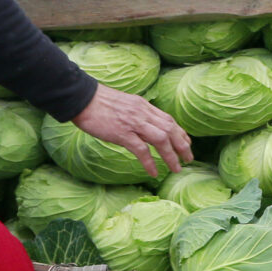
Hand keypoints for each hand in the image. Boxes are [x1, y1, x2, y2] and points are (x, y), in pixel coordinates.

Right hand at [71, 84, 191, 176]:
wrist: (82, 98)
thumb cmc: (99, 103)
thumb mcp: (125, 104)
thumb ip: (137, 113)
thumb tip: (144, 125)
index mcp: (144, 106)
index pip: (168, 120)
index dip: (180, 132)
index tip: (186, 143)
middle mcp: (143, 113)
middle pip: (170, 129)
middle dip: (182, 145)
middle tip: (188, 159)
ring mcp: (133, 123)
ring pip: (161, 139)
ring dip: (171, 155)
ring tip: (176, 168)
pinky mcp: (122, 133)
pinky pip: (141, 150)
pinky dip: (150, 162)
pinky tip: (154, 172)